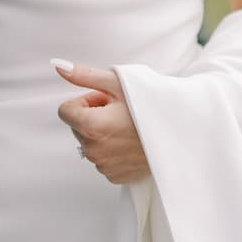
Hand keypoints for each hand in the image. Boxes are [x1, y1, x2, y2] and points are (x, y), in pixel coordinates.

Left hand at [54, 61, 150, 183]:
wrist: (183, 131)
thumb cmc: (151, 104)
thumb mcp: (117, 82)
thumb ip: (83, 76)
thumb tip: (58, 65)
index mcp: (91, 127)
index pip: (65, 111)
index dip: (84, 102)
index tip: (105, 101)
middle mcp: (94, 150)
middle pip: (77, 126)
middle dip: (93, 117)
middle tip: (120, 113)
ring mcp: (105, 166)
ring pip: (90, 143)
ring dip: (102, 133)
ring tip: (128, 127)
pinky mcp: (115, 176)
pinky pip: (102, 158)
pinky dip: (112, 150)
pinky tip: (131, 142)